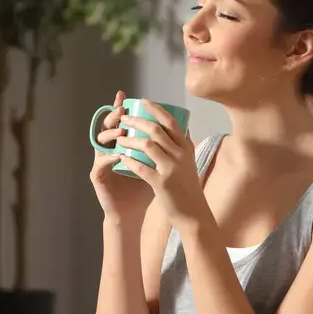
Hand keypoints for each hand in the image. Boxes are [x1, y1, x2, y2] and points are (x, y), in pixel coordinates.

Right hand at [90, 91, 153, 223]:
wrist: (131, 212)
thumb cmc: (143, 189)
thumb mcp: (155, 164)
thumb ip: (163, 147)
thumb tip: (183, 130)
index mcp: (121, 145)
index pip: (120, 122)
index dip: (120, 108)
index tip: (126, 96)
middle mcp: (108, 150)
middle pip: (107, 127)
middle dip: (114, 117)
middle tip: (122, 110)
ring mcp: (101, 162)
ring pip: (100, 142)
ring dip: (111, 135)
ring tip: (122, 132)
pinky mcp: (97, 176)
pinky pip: (101, 163)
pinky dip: (110, 158)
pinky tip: (118, 154)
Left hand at [116, 100, 206, 227]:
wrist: (193, 212)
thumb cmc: (188, 186)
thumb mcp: (190, 161)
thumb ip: (184, 144)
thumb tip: (183, 125)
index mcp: (186, 147)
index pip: (170, 121)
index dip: (155, 109)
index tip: (142, 101)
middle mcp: (180, 154)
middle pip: (156, 129)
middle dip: (136, 121)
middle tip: (124, 118)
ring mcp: (171, 168)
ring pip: (147, 145)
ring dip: (130, 139)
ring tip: (119, 138)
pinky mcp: (161, 183)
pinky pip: (141, 167)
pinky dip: (129, 160)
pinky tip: (121, 157)